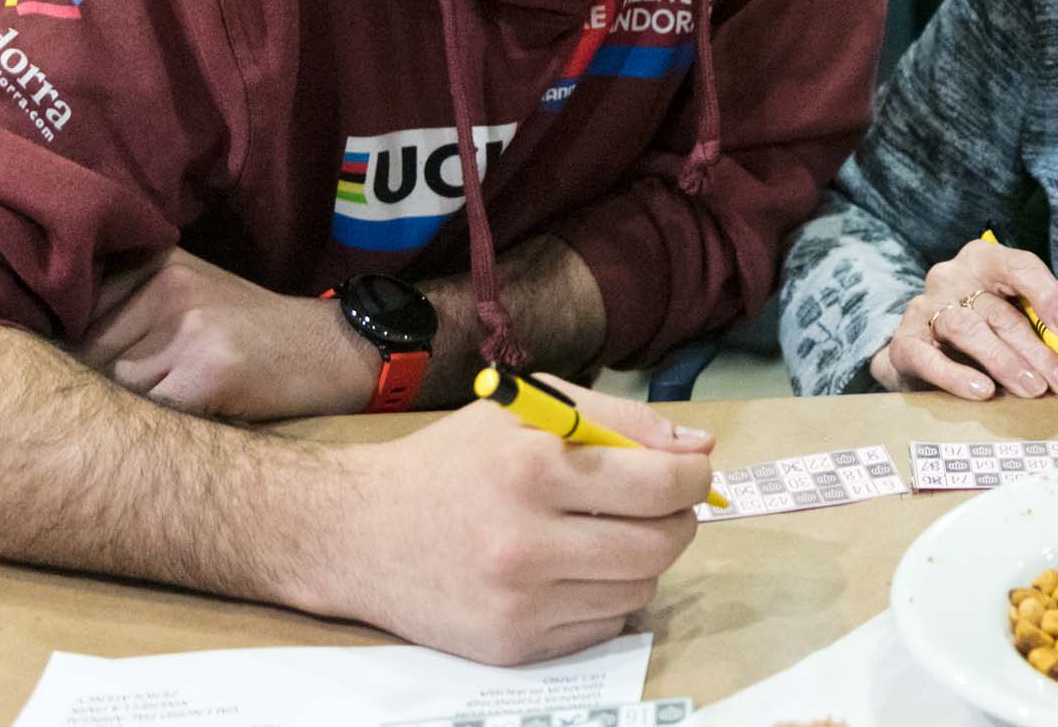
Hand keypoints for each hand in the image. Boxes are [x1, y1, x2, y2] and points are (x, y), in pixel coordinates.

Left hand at [74, 248, 376, 419]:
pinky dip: (152, 434)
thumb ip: (129, 307)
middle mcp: (170, 287)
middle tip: (111, 409)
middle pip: (86, 353)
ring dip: (121, 413)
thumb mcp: (195, 294)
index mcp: (160, 263)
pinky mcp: (209, 374)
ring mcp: (190, 330)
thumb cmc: (255, 334)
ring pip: (112, 389)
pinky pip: (148, 416)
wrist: (335, 350)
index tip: (63, 371)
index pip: (73, 311)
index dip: (63, 350)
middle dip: (89, 386)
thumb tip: (41, 349)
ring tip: (155, 420)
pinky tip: (176, 432)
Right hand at [314, 379, 711, 664]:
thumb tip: (699, 448)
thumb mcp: (527, 411)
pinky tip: (574, 571)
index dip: (695, 477)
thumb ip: (619, 420)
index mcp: (533, 468)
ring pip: (638, 590)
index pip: (660, 484)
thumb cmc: (451, 462)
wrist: (358, 533)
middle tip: (662, 507)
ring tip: (608, 534)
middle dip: (679, 521)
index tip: (694, 472)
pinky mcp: (511, 646)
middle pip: (659, 545)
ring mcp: (518, 603)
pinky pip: (602, 627)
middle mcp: (525, 542)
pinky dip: (606, 598)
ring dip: (642, 561)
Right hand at [868, 237, 1057, 400]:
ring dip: (1003, 362)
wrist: (921, 345)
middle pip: (999, 311)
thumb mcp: (1025, 306)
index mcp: (984, 260)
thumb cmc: (983, 319)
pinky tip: (982, 393)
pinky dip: (955, 375)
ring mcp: (924, 308)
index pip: (1019, 266)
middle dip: (1036, 349)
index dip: (1048, 294)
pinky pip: (927, 357)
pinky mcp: (904, 342)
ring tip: (1032, 389)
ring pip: (967, 330)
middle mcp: (951, 277)